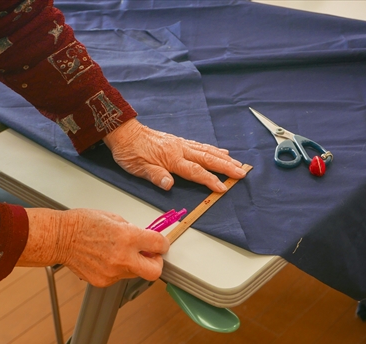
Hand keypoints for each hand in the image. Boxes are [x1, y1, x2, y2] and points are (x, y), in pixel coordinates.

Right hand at [18, 208, 168, 286]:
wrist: (59, 238)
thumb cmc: (82, 223)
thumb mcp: (113, 218)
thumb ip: (132, 230)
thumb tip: (144, 238)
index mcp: (127, 237)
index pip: (159, 245)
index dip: (163, 244)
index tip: (160, 244)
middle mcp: (122, 257)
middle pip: (155, 271)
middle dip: (156, 263)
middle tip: (151, 256)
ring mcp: (112, 272)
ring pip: (135, 273)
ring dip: (134, 264)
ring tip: (119, 252)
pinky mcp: (103, 281)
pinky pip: (119, 277)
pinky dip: (117, 269)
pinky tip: (106, 258)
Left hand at [103, 119, 247, 191]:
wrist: (123, 132)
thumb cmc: (129, 152)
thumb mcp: (138, 167)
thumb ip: (155, 176)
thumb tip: (169, 184)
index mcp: (171, 158)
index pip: (195, 171)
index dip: (210, 180)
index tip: (223, 188)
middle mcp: (179, 149)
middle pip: (208, 159)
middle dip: (226, 167)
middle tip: (242, 173)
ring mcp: (180, 144)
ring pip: (207, 151)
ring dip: (223, 158)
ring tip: (238, 164)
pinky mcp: (178, 141)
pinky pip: (200, 145)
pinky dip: (213, 149)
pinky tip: (221, 151)